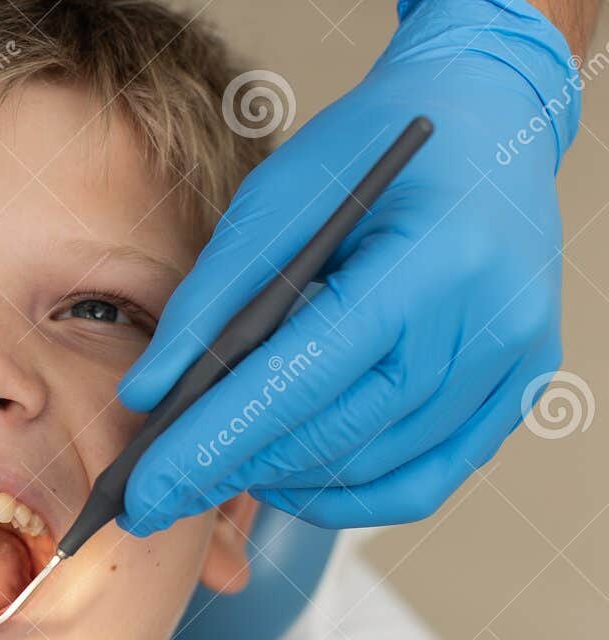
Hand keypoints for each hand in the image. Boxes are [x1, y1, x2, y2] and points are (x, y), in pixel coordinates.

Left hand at [117, 0, 578, 530]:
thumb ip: (209, 302)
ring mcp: (511, 365)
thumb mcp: (275, 200)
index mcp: (427, 262)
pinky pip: (423, 481)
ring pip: (373, 469)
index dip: (212, 445)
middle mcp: (486, 324)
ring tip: (219, 468)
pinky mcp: (519, 390)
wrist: (485, 120)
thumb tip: (147, 397)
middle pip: (334, 437)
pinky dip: (348, 494)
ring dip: (284, 481)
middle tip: (159, 495)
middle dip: (231, 472)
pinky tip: (291, 476)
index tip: (144, 493)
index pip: (297, 382)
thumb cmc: (371, 151)